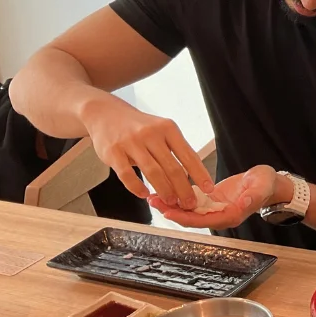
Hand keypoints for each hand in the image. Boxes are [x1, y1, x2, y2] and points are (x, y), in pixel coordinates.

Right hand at [81, 96, 212, 209]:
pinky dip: (137, 188)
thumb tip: (193, 175)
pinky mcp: (113, 152)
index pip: (189, 155)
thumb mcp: (162, 130)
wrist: (106, 113)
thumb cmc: (140, 127)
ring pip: (153, 172)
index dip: (200, 174)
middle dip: (184, 189)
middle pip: (172, 167)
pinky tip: (145, 195)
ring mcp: (131, 142)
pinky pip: (127, 175)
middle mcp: (151, 134)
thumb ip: (174, 149)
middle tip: (189, 203)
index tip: (209, 188)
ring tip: (171, 202)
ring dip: (164, 190)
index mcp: (168, 128)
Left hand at [149, 165, 281, 229]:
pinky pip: (192, 201)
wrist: (267, 181)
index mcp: (231, 215)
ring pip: (189, 210)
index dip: (185, 217)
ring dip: (171, 204)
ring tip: (153, 196)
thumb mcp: (262, 186)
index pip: (204, 220)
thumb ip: (254, 195)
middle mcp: (220, 215)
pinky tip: (165, 189)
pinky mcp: (211, 200)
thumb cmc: (266, 183)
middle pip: (191, 218)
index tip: (169, 211)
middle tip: (153, 202)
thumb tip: (244, 202)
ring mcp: (214, 209)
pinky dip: (178, 196)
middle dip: (171, 211)